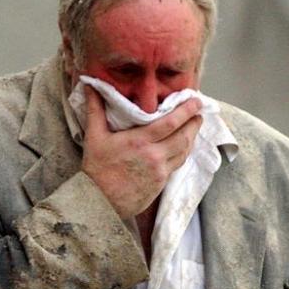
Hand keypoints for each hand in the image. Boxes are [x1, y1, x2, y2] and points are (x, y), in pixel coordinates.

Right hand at [81, 85, 201, 218]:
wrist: (99, 202)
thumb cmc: (96, 170)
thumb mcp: (94, 137)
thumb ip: (96, 109)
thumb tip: (89, 85)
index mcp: (140, 141)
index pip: (171, 122)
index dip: (186, 110)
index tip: (195, 101)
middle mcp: (154, 156)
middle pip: (184, 136)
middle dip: (194, 123)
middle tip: (199, 112)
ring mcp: (160, 172)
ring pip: (184, 152)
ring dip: (192, 137)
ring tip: (194, 126)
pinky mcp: (161, 184)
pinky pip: (177, 164)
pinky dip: (183, 152)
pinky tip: (183, 146)